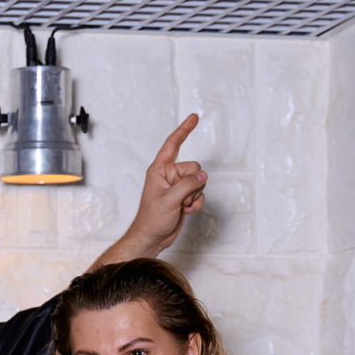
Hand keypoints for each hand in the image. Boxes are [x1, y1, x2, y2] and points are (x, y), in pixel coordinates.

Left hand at [118, 114, 207, 256]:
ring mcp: (178, 186)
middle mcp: (169, 175)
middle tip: (181, 198)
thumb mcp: (169, 199)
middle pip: (195, 168)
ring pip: (200, 182)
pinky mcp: (185, 196)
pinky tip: (187, 211)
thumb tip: (202, 177)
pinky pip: (200, 193)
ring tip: (181, 206)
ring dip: (195, 196)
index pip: (173, 144)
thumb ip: (188, 185)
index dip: (184, 130)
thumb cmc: (151, 219)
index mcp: (159, 170)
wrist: (152, 237)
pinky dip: (197, 203)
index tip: (194, 117)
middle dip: (193, 184)